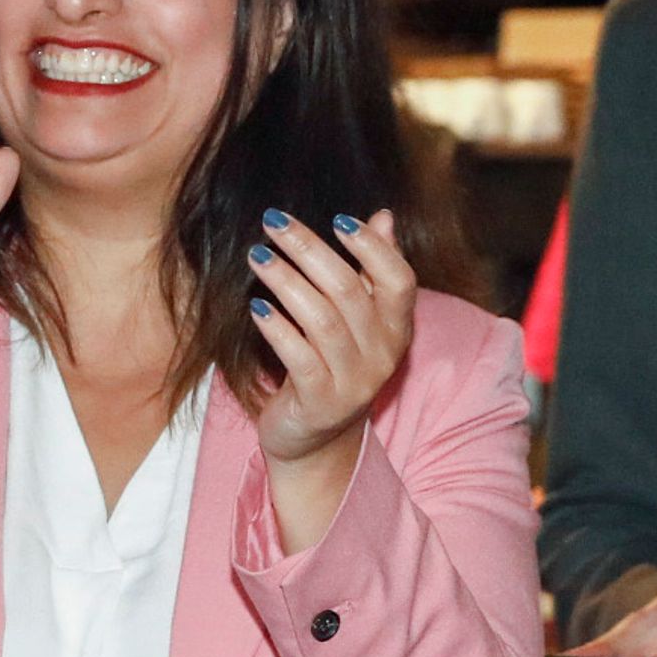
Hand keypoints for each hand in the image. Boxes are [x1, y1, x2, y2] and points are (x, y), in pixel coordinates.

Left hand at [247, 206, 413, 490]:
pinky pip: (299, 358)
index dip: (373, 247)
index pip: (400, 280)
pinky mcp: (321, 403)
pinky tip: (256, 306)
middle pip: (349, 290)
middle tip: (274, 222)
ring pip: (322, 320)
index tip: (338, 218)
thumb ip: (372, 271)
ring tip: (257, 255)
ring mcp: (354, 382)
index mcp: (398, 329)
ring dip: (285, 281)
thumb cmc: (334, 366)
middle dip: (309, 249)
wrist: (316, 440)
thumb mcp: (359, 321)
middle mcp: (383, 355)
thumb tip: (382, 216)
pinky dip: (277, 328)